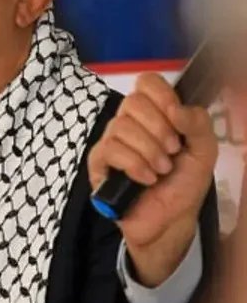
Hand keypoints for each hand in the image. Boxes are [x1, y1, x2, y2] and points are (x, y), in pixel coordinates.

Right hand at [88, 73, 217, 285]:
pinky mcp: (98, 161)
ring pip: (122, 126)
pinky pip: (111, 149)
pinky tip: (146, 179)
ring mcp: (111, 140)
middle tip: (172, 151)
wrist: (170, 221)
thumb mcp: (204, 151)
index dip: (161, 95)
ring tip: (161, 171)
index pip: (146, 82)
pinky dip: (134, 164)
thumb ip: (198, 123)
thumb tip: (175, 109)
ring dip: (149, 151)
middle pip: (133, 101)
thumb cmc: (184, 184)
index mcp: (155, 113)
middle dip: (159, 129)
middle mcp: (130, 122)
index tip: (176, 118)